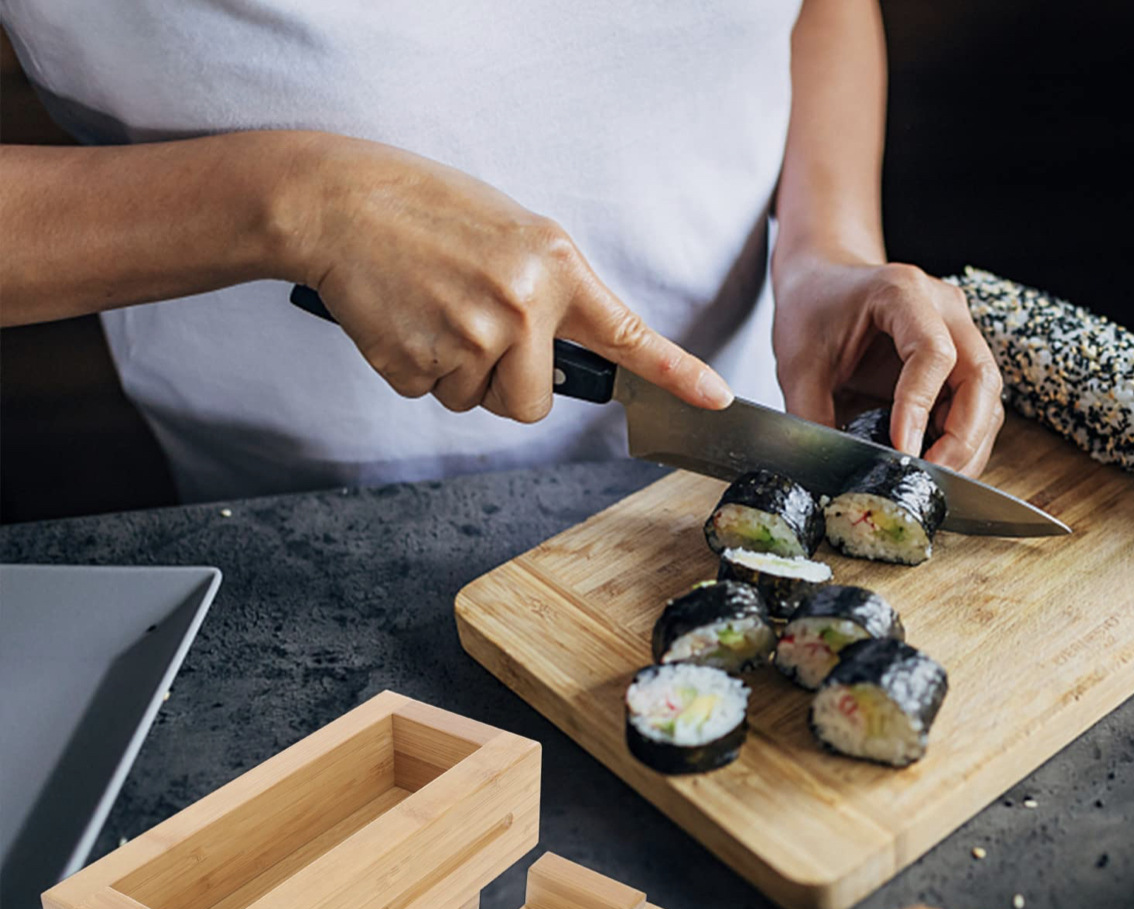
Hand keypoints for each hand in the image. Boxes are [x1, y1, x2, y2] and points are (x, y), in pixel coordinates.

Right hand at [286, 134, 731, 419]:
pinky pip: (430, 395)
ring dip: (456, 374)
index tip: (715, 397)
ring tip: (432, 309)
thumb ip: (548, 291)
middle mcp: (521, 307)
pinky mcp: (420, 364)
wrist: (340, 202)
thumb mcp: (511, 232)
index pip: (626, 333)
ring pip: (476, 402)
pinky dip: (415, 368)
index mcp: (552, 267)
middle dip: (504, 385)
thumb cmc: (425, 210)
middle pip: (532, 404)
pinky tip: (403, 318)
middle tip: (471, 329)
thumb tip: (560, 355)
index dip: (675, 371)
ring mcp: (471, 339)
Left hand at [771, 255, 1003, 475]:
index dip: (919, 405)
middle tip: (930, 476)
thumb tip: (828, 471)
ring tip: (931, 479)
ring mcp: (959, 333)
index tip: (901, 449)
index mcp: (902, 292)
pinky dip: (960, 441)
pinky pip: (974, 407)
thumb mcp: (797, 365)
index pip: (932, 352)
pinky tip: (934, 464)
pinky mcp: (958, 361)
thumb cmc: (811, 311)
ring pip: (987, 398)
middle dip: (961, 438)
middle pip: (980, 377)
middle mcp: (944, 309)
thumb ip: (810, 416)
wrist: (822, 281)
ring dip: (967, 446)